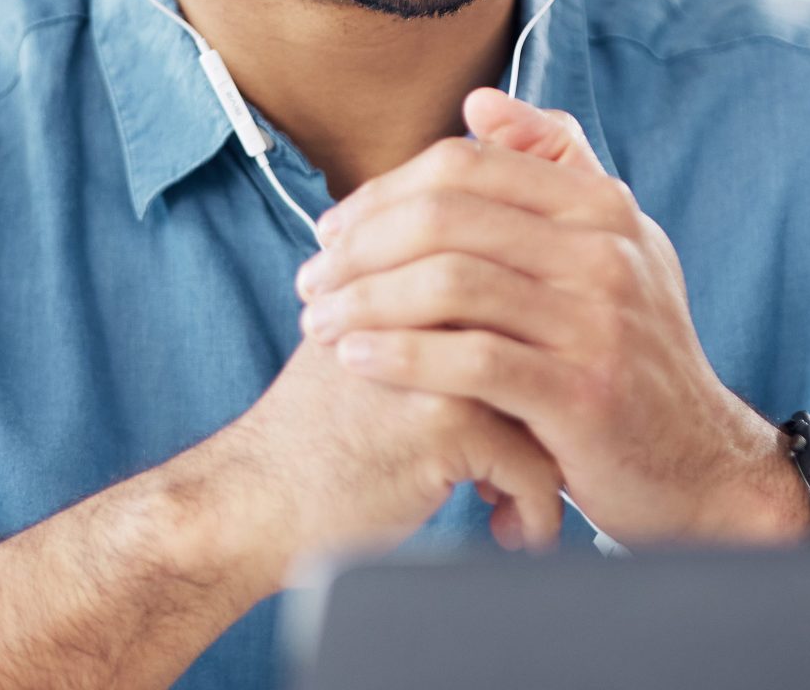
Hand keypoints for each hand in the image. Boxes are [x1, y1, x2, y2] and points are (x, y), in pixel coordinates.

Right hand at [216, 331, 568, 574]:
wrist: (254, 499)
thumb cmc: (312, 433)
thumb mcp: (360, 345)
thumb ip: (421, 321)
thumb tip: (514, 324)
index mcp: (414, 278)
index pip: (522, 304)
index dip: (543, 362)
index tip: (541, 412)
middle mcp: (435, 307)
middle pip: (546, 349)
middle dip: (555, 409)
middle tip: (552, 453)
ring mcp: (444, 360)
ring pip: (550, 405)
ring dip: (551, 463)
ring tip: (525, 499)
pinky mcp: (448, 424)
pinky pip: (534, 467)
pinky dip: (535, 511)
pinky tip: (513, 533)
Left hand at [293, 87, 809, 546]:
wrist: (699, 461)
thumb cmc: (633, 353)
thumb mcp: (614, 246)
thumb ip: (553, 168)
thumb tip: (479, 103)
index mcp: (602, 206)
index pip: (466, 166)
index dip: (383, 193)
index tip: (332, 231)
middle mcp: (608, 251)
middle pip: (447, 218)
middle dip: (361, 247)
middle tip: (313, 281)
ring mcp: (601, 321)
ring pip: (451, 285)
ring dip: (366, 301)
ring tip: (321, 324)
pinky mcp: (584, 393)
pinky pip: (471, 360)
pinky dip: (401, 355)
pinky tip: (357, 360)